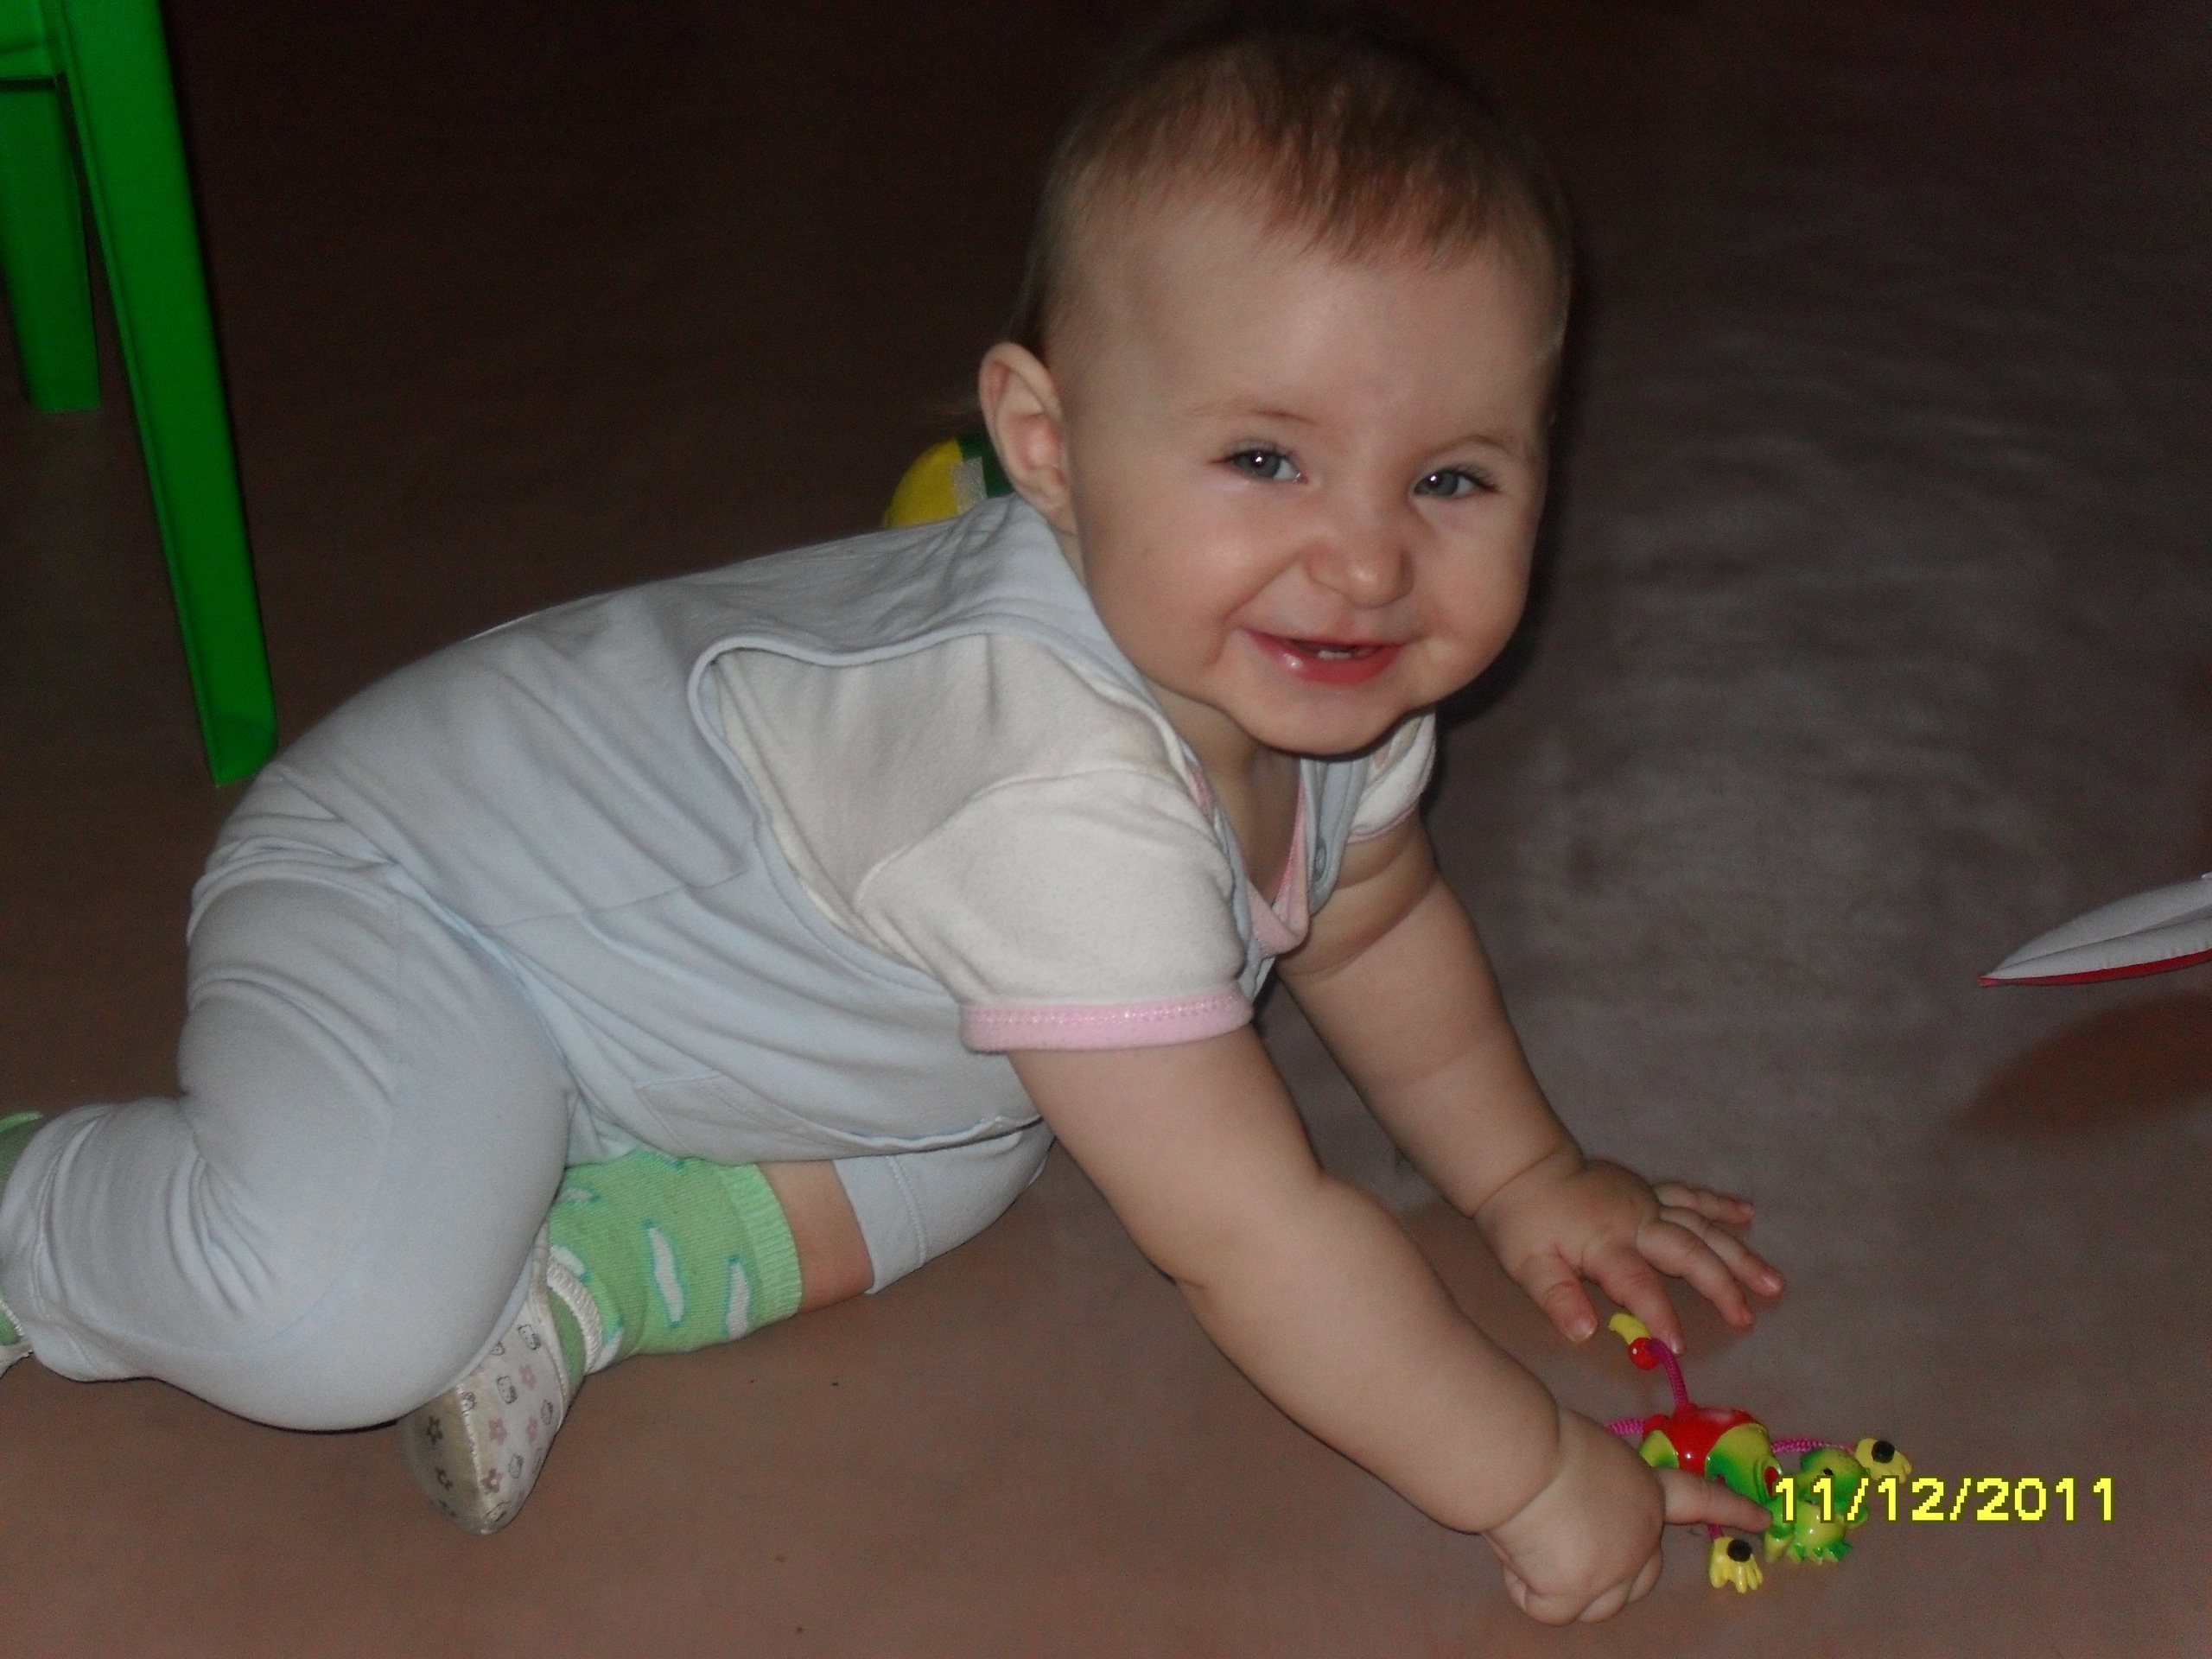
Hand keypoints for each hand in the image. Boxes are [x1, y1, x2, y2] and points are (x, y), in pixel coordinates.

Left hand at [1475, 1149, 1781, 1352]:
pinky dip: (1719, 1205)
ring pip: (1702, 1227)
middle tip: (1748, 1317)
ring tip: (1773, 1282)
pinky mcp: (1647, 1190)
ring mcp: (1646, 1202)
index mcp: (1606, 1244)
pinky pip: (1690, 1196)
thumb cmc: (1521, 1221)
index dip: (1659, 1315)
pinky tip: (1748, 1213)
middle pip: (1688, 1253)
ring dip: (1739, 1254)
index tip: (1680, 1347)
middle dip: (1721, 1286)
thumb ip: (1556, 1297)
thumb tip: (1583, 1332)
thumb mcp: (1527, 1263)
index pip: (1639, 1284)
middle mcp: (1636, 1221)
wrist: (1521, 1166)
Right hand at [1485, 1410, 1775, 1622]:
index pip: (1698, 1498)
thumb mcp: (1586, 1455)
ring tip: (1532, 1540)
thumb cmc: (1540, 1442)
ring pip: (1599, 1604)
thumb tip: (1572, 1513)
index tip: (1763, 1520)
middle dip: (1609, 1571)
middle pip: (1642, 1577)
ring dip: (1561, 1583)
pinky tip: (1516, 1551)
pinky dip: (1524, 1587)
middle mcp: (1641, 1535)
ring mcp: (1614, 1570)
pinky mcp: (1577, 1594)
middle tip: (1565, 1541)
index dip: (1730, 1508)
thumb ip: (1600, 1490)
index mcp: (1644, 1489)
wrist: (1519, 1460)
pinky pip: (1546, 1609)